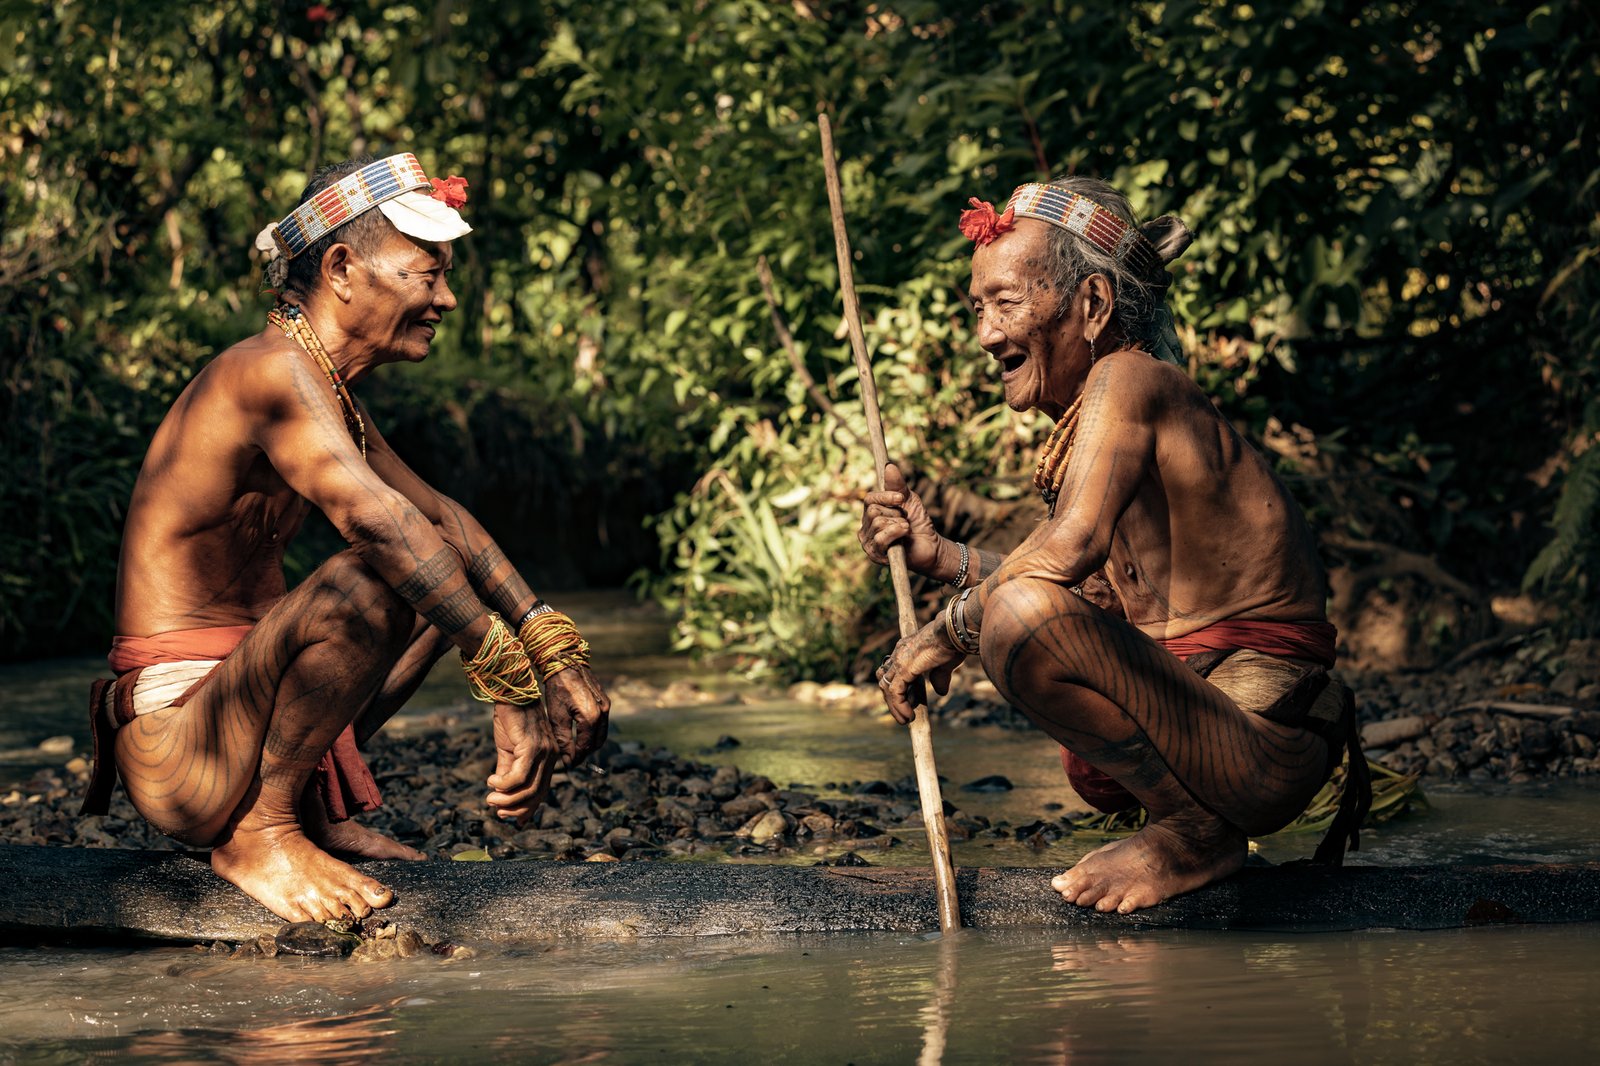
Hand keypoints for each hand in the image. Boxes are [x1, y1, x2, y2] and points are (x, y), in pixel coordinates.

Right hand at [486, 702, 559, 823]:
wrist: (510, 692)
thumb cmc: (511, 718)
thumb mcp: (509, 749)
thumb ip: (507, 770)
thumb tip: (500, 793)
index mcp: (548, 758)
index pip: (542, 790)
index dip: (528, 808)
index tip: (513, 819)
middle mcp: (550, 757)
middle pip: (537, 794)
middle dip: (516, 808)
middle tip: (496, 810)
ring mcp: (543, 752)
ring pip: (528, 789)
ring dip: (506, 799)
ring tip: (490, 798)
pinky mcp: (532, 747)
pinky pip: (519, 776)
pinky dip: (503, 784)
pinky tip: (491, 781)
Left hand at [540, 665, 610, 766]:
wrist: (565, 663)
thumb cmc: (558, 689)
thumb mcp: (557, 717)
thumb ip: (564, 740)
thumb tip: (567, 760)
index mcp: (591, 717)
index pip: (586, 746)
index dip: (577, 758)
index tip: (567, 764)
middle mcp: (603, 712)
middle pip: (597, 742)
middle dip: (585, 752)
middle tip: (572, 758)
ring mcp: (606, 706)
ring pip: (602, 733)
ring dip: (591, 743)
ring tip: (575, 748)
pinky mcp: (605, 701)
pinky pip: (602, 723)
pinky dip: (594, 732)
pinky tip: (581, 733)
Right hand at [858, 462, 945, 577]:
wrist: (931, 546)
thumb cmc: (918, 523)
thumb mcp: (909, 500)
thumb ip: (898, 485)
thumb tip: (889, 465)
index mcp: (871, 513)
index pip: (869, 499)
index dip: (885, 496)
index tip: (902, 498)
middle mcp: (866, 528)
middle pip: (873, 511)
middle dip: (895, 514)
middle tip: (905, 521)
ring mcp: (869, 542)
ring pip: (877, 524)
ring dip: (898, 525)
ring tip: (906, 530)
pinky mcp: (875, 555)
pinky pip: (881, 539)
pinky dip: (896, 534)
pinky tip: (904, 536)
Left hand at [875, 616, 964, 724]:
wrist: (954, 630)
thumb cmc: (953, 642)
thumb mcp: (945, 664)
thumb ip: (939, 677)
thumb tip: (940, 691)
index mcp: (906, 649)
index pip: (893, 671)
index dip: (898, 687)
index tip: (910, 701)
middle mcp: (899, 653)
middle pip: (886, 679)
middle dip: (893, 699)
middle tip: (904, 713)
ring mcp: (899, 660)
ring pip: (887, 688)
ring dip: (894, 706)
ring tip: (905, 719)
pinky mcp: (903, 669)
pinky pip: (895, 693)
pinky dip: (899, 706)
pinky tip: (908, 716)